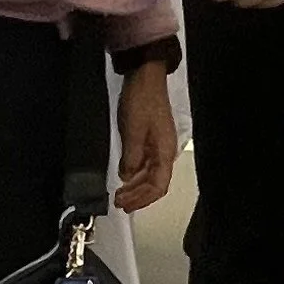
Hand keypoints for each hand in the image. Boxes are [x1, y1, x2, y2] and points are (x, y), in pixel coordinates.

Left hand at [113, 60, 177, 212]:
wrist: (145, 77)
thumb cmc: (142, 102)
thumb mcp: (132, 132)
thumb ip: (131, 158)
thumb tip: (127, 177)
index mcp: (164, 151)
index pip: (158, 186)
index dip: (142, 199)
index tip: (126, 205)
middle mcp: (164, 151)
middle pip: (155, 183)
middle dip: (138, 196)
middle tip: (119, 203)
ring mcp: (158, 145)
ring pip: (149, 175)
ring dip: (135, 186)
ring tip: (120, 194)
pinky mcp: (150, 138)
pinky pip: (144, 163)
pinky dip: (134, 173)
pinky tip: (124, 176)